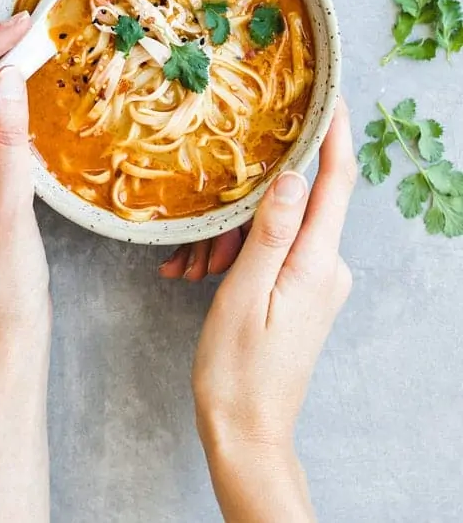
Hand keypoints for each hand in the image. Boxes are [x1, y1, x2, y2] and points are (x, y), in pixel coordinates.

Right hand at [192, 100, 355, 520]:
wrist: (246, 432)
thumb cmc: (238, 370)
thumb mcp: (244, 294)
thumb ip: (271, 233)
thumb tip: (292, 176)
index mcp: (318, 264)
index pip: (336, 184)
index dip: (335, 136)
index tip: (332, 96)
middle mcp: (327, 268)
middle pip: (298, 204)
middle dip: (252, 200)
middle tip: (208, 222)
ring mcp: (316, 282)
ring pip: (278, 230)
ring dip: (235, 235)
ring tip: (192, 266)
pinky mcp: (302, 293)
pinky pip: (273, 253)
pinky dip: (239, 254)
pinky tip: (202, 274)